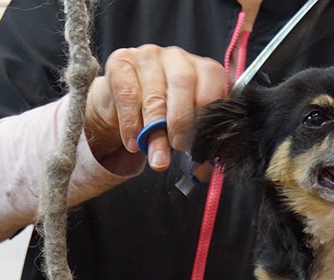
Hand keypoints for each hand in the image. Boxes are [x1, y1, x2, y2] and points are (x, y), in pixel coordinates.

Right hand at [84, 45, 224, 170]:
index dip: (205, 113)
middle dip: (181, 122)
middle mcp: (177, 56)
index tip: (197, 141)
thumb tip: (204, 170)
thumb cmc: (161, 115)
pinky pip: (128, 94)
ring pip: (154, 95)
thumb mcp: (184, 125)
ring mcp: (148, 55)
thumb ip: (197, 141)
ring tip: (157, 158)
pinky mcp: (121, 60)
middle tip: (178, 148)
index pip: (212, 80)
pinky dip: (131, 123)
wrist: (121, 106)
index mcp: (201, 67)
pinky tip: (133, 142)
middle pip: (183, 84)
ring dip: (155, 132)